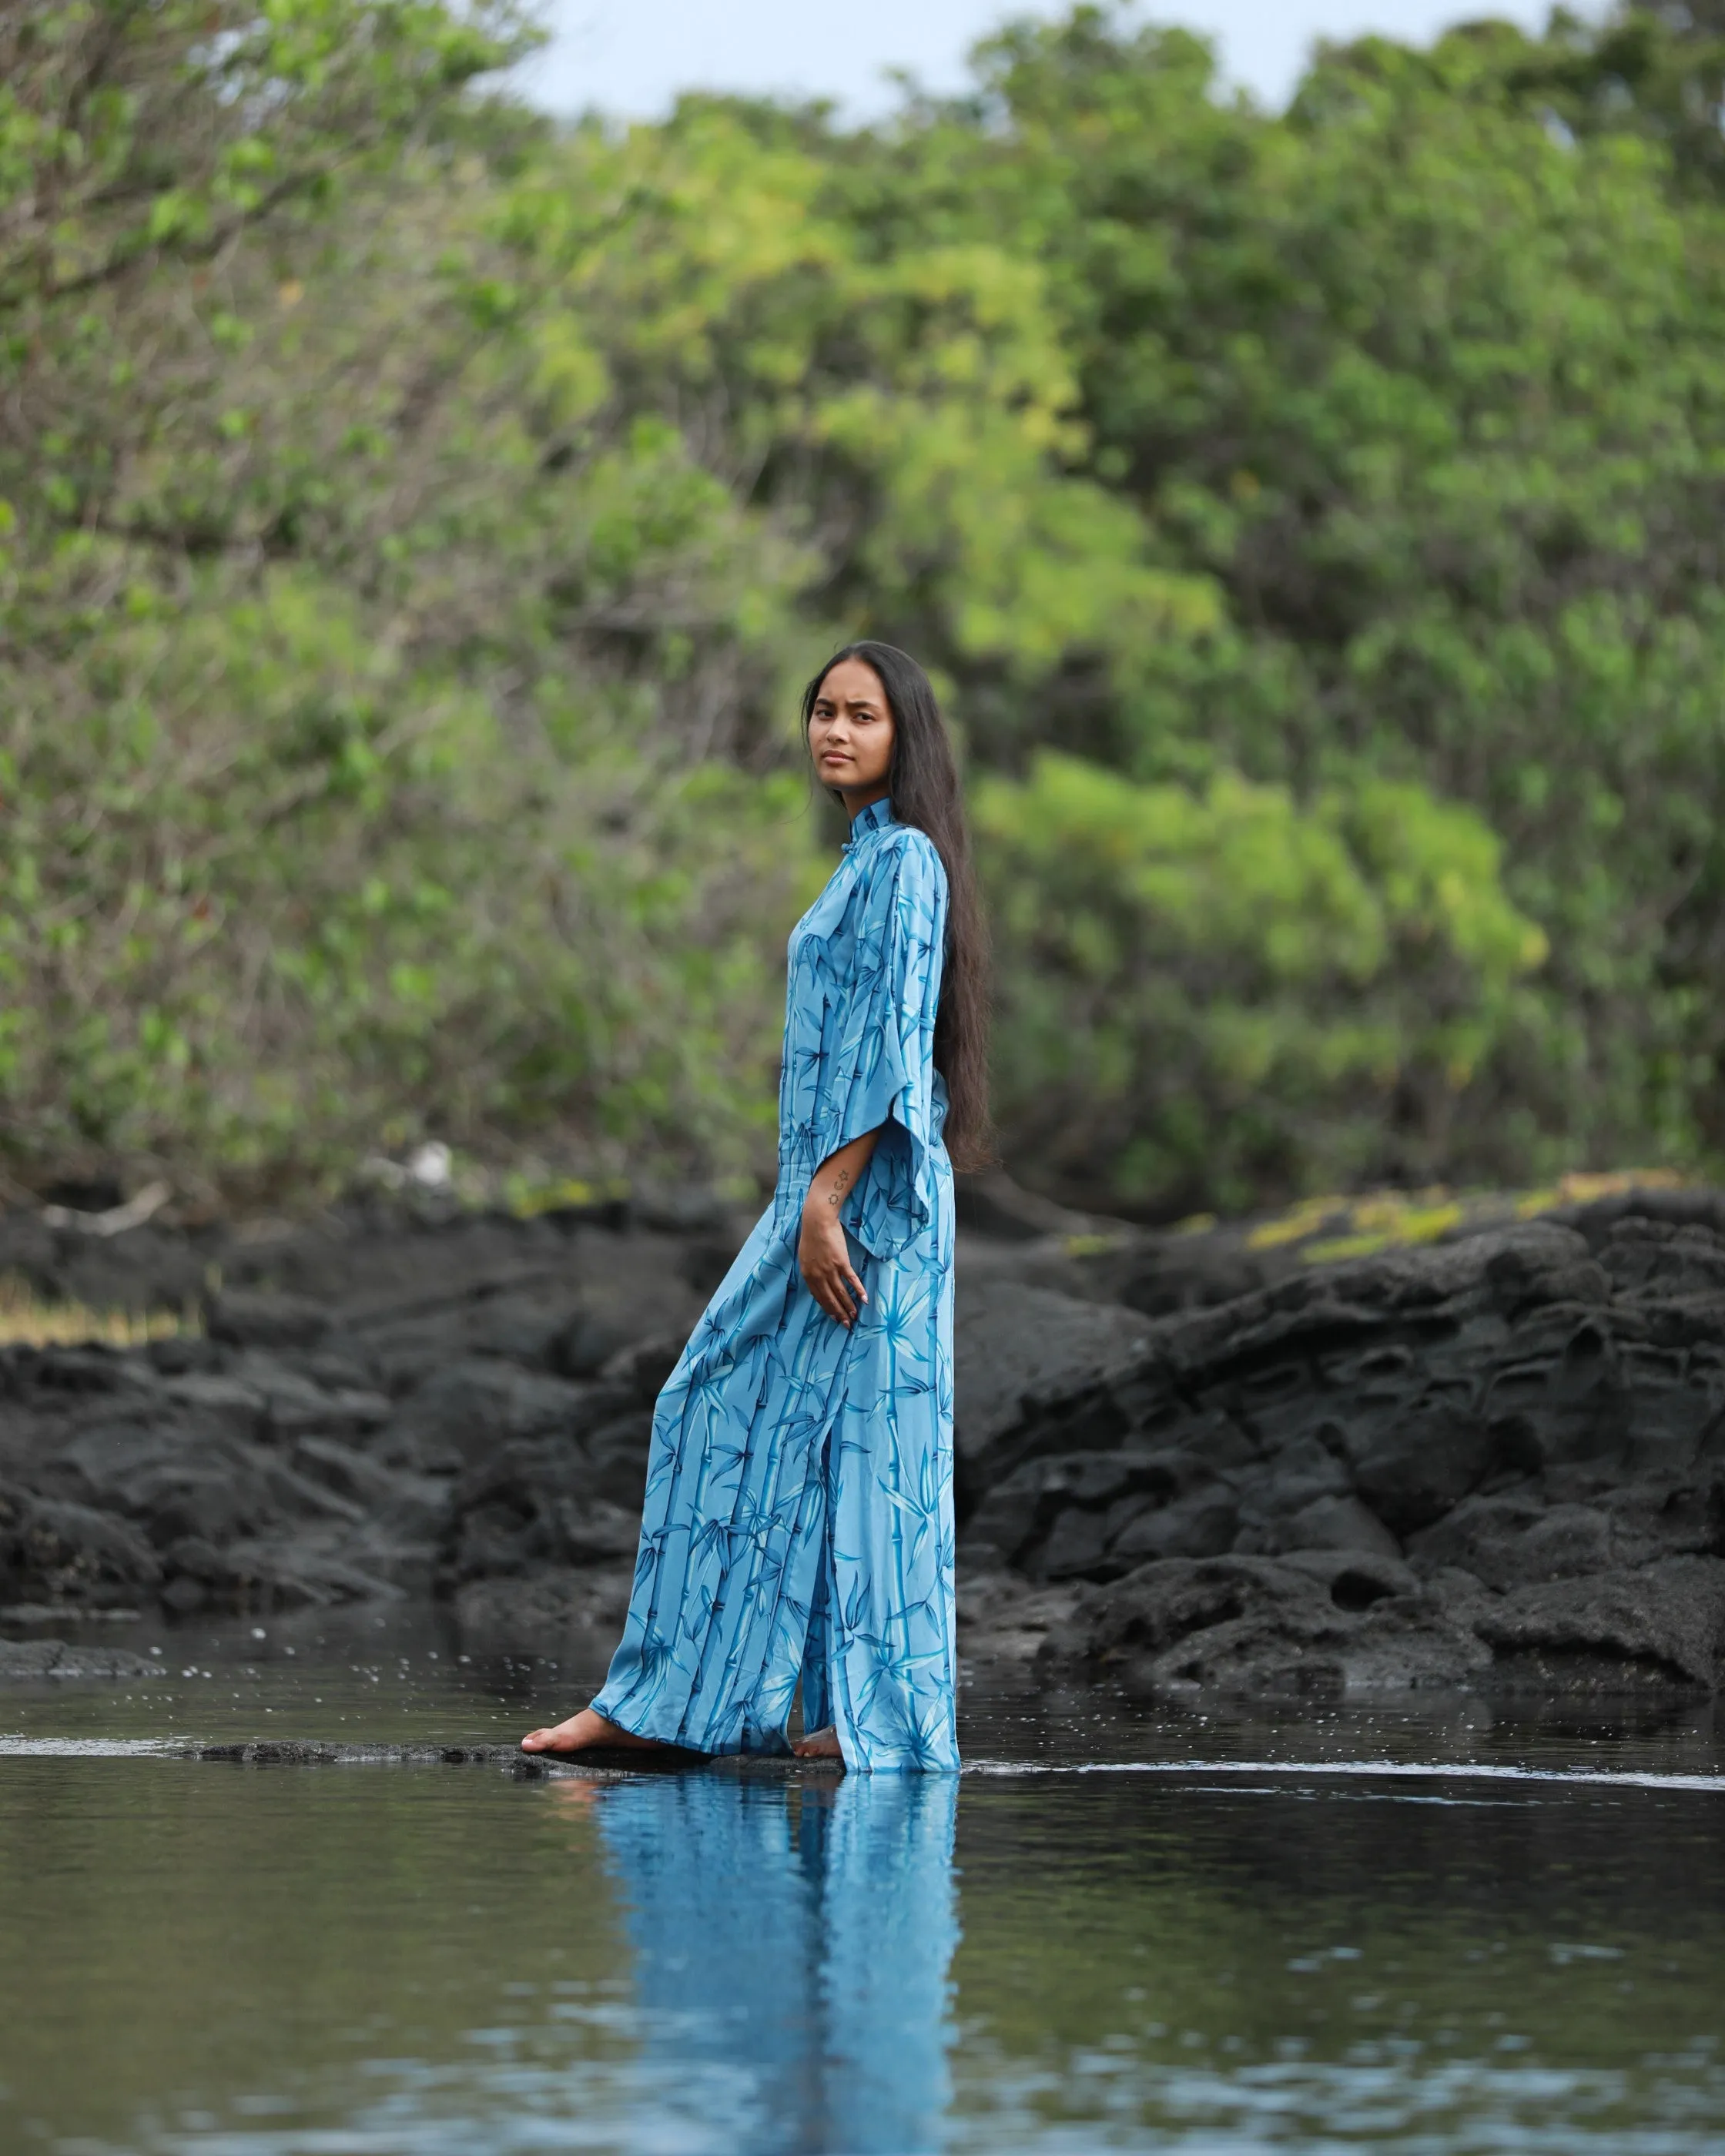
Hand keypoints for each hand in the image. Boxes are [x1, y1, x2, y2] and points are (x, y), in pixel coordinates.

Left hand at [799, 1194, 867, 1327]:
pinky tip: (864, 1299)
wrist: (817, 1221)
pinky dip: (858, 1290)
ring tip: (856, 1316)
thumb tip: (818, 1280)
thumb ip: (811, 1270)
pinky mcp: (841, 1262)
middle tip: (847, 1325)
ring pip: (841, 1293)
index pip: (818, 1297)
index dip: (827, 1309)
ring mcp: (830, 1269)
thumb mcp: (805, 1256)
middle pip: (830, 1298)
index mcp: (807, 1274)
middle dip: (839, 1313)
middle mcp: (818, 1275)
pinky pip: (851, 1280)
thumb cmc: (811, 1236)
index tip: (834, 1318)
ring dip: (849, 1306)